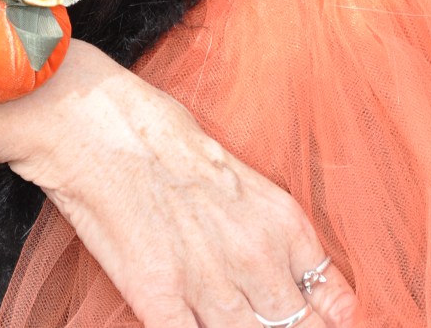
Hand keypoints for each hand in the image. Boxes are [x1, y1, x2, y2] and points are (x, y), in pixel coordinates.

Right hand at [0, 40, 359, 327]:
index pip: (332, 299)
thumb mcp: (233, 169)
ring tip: (231, 318)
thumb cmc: (156, 130)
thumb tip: (264, 254)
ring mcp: (209, 284)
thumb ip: (257, 219)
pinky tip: (191, 323)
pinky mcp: (159, 298)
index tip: (326, 321)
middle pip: (297, 327)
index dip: (331, 318)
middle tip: (275, 321)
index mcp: (280, 221)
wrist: (98, 123)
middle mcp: (256, 258)